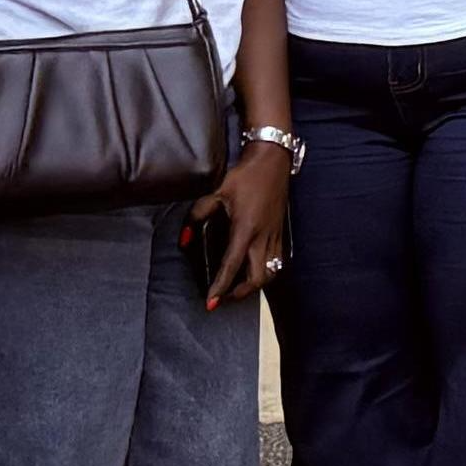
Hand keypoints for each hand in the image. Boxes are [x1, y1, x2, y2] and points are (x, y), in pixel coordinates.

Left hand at [197, 141, 292, 306]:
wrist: (272, 162)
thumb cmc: (244, 176)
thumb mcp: (216, 192)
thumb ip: (198, 216)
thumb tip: (184, 239)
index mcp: (246, 228)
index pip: (231, 265)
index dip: (220, 287)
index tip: (211, 303)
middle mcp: (263, 237)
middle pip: (257, 278)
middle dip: (240, 293)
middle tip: (223, 297)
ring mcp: (275, 236)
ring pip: (271, 273)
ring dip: (255, 285)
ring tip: (239, 287)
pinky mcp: (281, 233)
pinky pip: (277, 262)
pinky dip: (266, 272)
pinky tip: (254, 271)